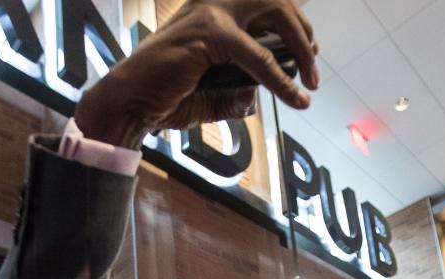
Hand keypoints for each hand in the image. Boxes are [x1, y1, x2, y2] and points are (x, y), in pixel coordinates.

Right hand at [75, 0, 317, 147]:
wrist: (130, 102)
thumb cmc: (165, 96)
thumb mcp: (212, 93)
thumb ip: (238, 90)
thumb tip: (260, 94)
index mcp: (212, 8)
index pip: (263, 1)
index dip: (293, 20)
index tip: (310, 48)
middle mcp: (213, 1)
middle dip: (304, 29)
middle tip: (314, 63)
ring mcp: (211, 12)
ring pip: (276, 14)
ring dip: (302, 45)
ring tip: (311, 78)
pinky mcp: (211, 34)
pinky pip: (260, 57)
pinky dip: (282, 80)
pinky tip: (295, 98)